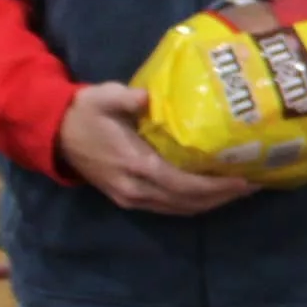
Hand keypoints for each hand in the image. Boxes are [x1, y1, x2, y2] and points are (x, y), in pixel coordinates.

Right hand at [53, 82, 253, 215]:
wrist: (53, 134)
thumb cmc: (83, 112)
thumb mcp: (104, 97)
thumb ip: (128, 98)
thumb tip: (149, 97)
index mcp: (134, 165)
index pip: (183, 184)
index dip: (215, 187)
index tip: (244, 181)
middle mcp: (136, 189)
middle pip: (188, 202)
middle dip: (222, 197)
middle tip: (253, 185)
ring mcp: (131, 198)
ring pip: (180, 210)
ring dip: (210, 204)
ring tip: (238, 191)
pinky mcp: (128, 199)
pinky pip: (168, 208)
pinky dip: (192, 204)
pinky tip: (211, 194)